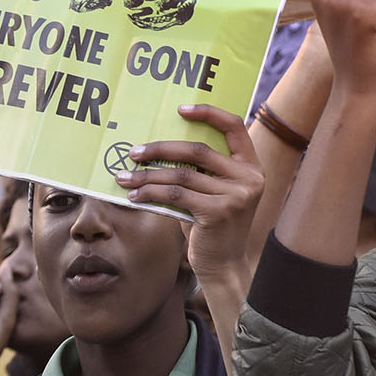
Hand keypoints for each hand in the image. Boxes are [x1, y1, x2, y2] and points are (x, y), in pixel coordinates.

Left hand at [120, 104, 265, 290]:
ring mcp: (236, 195)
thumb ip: (199, 172)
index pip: (235, 126)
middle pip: (197, 150)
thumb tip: (157, 150)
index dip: (208, 113)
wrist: (224, 265)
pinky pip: (176, 195)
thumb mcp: (213, 193)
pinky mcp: (218, 212)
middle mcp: (249, 177)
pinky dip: (151, 193)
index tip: (180, 109)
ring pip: (181, 175)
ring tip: (124, 177)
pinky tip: (135, 197)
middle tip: (134, 152)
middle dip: (160, 149)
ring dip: (147, 175)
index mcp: (251, 166)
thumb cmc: (212, 226)